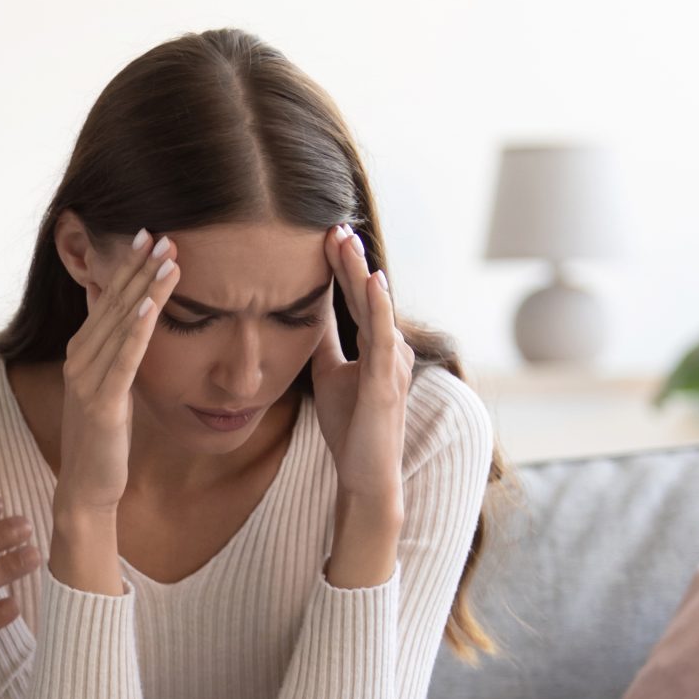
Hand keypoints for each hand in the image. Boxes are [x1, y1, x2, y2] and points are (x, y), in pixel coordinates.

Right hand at [58, 228, 181, 513]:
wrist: (86, 487)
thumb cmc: (103, 439)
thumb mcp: (108, 386)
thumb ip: (112, 350)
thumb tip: (124, 315)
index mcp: (81, 351)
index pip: (106, 299)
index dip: (128, 266)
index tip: (149, 235)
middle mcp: (78, 359)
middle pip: (112, 304)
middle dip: (139, 267)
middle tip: (163, 234)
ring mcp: (87, 380)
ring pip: (120, 324)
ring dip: (145, 290)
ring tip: (167, 259)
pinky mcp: (102, 402)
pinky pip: (123, 359)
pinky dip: (136, 331)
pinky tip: (149, 307)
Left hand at [310, 223, 412, 509]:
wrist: (364, 473)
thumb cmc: (350, 426)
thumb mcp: (329, 372)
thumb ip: (325, 341)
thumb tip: (306, 309)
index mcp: (376, 345)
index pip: (357, 297)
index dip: (342, 266)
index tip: (326, 234)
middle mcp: (391, 348)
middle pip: (368, 294)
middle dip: (351, 259)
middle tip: (336, 224)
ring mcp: (393, 363)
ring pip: (376, 308)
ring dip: (362, 272)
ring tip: (347, 240)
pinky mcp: (387, 382)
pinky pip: (384, 337)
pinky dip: (379, 307)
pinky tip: (372, 281)